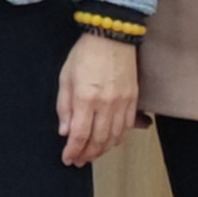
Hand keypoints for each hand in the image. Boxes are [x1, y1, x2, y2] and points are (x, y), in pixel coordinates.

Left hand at [56, 32, 139, 166]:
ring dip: (103, 150)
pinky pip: (127, 127)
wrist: (112, 36)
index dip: (73, 151)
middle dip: (87, 155)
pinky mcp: (133, 99)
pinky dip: (118, 139)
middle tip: (79, 161)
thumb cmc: (86, 53)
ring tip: (92, 154)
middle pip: (98, 140)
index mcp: (86, 98)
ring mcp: (122, 102)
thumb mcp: (65, 77)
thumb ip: (64, 106)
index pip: (79, 135)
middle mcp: (106, 104)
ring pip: (115, 137)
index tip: (68, 158)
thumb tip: (64, 131)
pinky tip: (109, 142)